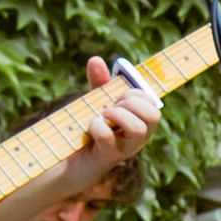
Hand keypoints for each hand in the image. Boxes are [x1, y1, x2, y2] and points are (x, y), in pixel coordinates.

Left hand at [61, 55, 161, 190]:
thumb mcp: (95, 102)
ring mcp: (123, 150)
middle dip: (132, 103)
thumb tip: (96, 59)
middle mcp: (137, 138)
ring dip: (119, 114)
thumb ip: (98, 82)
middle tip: (112, 105)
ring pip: (138, 130)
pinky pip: (108, 139)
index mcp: (139, 123)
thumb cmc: (87, 131)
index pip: (153, 105)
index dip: (137, 93)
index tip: (119, 94)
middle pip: (153, 116)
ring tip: (103, 114)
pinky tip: (90, 125)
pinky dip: (98, 126)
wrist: (66, 161)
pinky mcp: (105, 158)